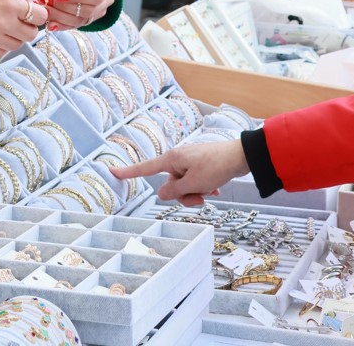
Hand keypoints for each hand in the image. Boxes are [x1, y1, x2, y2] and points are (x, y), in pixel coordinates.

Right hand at [0, 0, 48, 56]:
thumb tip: (35, 4)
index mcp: (9, 4)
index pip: (40, 18)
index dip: (39, 13)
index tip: (33, 10)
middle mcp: (1, 24)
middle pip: (31, 35)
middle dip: (29, 25)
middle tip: (20, 17)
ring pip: (16, 45)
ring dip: (16, 36)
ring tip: (5, 23)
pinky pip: (0, 52)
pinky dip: (2, 43)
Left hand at [42, 0, 115, 30]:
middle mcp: (105, 2)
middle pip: (87, 10)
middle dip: (65, 8)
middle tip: (46, 0)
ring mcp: (97, 13)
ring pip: (79, 21)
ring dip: (60, 17)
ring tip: (44, 9)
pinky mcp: (86, 20)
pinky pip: (73, 26)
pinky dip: (60, 25)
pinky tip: (49, 24)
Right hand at [111, 140, 249, 205]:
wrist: (241, 156)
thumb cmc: (216, 166)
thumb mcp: (193, 184)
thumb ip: (174, 192)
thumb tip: (162, 194)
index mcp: (172, 159)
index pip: (145, 168)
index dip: (128, 172)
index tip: (111, 171)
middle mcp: (178, 158)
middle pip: (170, 185)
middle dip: (184, 195)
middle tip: (201, 196)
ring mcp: (190, 161)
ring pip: (184, 186)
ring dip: (196, 192)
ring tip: (211, 191)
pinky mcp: (200, 165)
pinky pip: (195, 181)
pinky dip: (203, 188)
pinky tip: (216, 189)